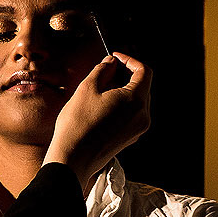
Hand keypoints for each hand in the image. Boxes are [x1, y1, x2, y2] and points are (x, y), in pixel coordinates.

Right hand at [46, 51, 151, 192]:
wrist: (73, 159)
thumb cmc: (78, 123)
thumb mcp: (87, 89)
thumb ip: (102, 70)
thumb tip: (110, 62)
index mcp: (136, 101)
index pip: (144, 72)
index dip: (130, 60)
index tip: (115, 57)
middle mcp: (143, 115)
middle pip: (143, 86)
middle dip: (126, 75)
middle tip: (106, 70)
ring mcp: (138, 129)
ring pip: (137, 101)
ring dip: (123, 90)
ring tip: (102, 88)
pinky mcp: (131, 138)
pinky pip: (132, 114)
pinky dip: (122, 104)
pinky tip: (103, 104)